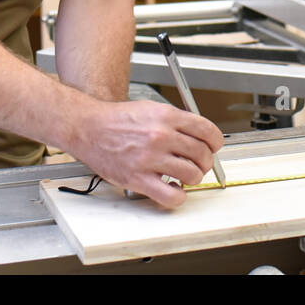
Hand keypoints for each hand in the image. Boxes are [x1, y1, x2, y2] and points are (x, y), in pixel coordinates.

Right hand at [72, 98, 224, 208]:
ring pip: (192, 175)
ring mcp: (150, 158)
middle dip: (206, 161)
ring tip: (185, 176)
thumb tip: (200, 135)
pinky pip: (171, 196)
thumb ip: (176, 120)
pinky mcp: (138, 179)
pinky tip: (173, 189)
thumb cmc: (117, 119)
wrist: (89, 128)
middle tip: (200, 163)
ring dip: (193, 178)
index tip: (214, 146)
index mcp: (166, 116)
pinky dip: (178, 196)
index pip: (207, 130)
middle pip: (202, 154)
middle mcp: (160, 136)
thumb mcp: (152, 108)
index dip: (215, 141)